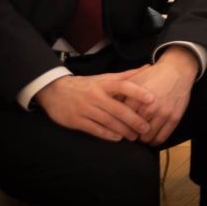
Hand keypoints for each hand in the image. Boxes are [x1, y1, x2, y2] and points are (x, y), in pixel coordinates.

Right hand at [36, 69, 156, 141]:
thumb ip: (127, 76)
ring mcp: (85, 109)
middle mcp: (95, 96)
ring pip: (108, 121)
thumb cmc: (86, 85)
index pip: (123, 86)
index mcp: (103, 84)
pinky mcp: (76, 121)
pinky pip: (95, 129)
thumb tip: (148, 67)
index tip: (152, 99)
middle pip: (118, 109)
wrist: (54, 91)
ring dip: (124, 130)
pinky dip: (108, 135)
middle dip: (134, 120)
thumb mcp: (104, 78)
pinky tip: (118, 138)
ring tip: (135, 136)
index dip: (138, 92)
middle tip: (146, 129)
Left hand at [123, 46, 198, 144]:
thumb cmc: (153, 75)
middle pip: (133, 130)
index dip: (118, 125)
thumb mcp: (134, 81)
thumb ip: (120, 94)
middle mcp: (150, 107)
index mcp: (137, 98)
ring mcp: (163, 113)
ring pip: (147, 137)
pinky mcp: (174, 117)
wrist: (177, 70)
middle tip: (129, 134)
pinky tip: (151, 138)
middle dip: (129, 134)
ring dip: (142, 139)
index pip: (121, 120)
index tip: (117, 128)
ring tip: (140, 136)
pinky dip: (154, 141)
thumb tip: (107, 108)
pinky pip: (161, 137)